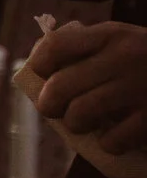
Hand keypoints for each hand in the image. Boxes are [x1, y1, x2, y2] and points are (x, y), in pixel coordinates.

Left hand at [27, 21, 146, 155]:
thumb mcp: (127, 40)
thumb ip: (92, 47)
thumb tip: (44, 67)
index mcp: (113, 34)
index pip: (56, 45)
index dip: (40, 64)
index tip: (44, 75)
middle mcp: (125, 57)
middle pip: (61, 85)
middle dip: (50, 104)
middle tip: (56, 110)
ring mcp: (141, 88)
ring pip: (81, 113)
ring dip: (76, 124)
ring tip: (84, 124)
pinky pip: (113, 138)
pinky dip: (109, 143)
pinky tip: (115, 138)